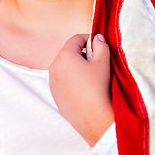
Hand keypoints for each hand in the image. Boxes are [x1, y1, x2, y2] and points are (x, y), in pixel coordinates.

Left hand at [48, 32, 113, 147]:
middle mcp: (54, 67)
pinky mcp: (54, 93)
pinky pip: (62, 80)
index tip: (97, 46)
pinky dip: (71, 78)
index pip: (75, 39)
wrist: (92, 116)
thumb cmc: (98, 86)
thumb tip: (97, 38)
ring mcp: (52, 81)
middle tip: (95, 62)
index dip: (88, 39)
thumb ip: (100, 46)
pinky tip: (83, 87)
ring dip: (75, 66)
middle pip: (68, 52)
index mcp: (65, 56)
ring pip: (64, 66)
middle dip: (81, 53)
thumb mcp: (103, 62)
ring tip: (90, 76)